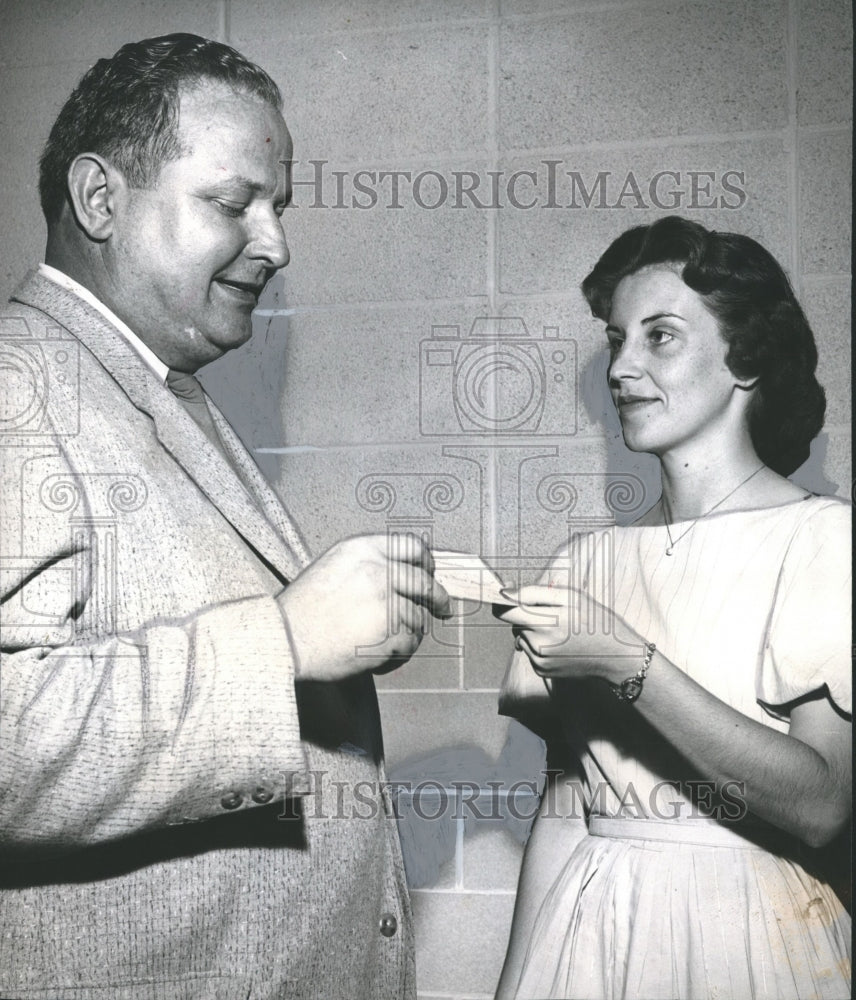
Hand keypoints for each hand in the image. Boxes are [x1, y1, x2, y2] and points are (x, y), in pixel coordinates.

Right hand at [278, 533, 451, 680]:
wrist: (284, 640)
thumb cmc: (304, 610)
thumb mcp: (333, 568)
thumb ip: (368, 566)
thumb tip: (408, 577)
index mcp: (362, 549)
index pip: (413, 546)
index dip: (427, 563)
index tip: (431, 575)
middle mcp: (377, 569)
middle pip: (426, 583)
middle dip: (439, 599)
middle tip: (443, 611)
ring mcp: (385, 600)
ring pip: (419, 618)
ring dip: (408, 635)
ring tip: (385, 644)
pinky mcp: (389, 631)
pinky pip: (410, 644)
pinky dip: (399, 655)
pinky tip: (379, 658)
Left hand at [495, 585, 646, 682]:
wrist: (617, 657)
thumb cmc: (597, 621)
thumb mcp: (571, 597)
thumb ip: (534, 593)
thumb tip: (506, 593)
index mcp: (546, 622)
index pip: (505, 611)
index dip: (502, 600)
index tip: (505, 593)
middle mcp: (539, 644)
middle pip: (513, 622)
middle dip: (524, 613)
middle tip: (550, 611)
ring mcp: (539, 660)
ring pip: (520, 636)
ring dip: (531, 628)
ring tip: (558, 628)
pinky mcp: (541, 670)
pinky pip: (528, 650)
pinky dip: (537, 643)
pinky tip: (558, 642)